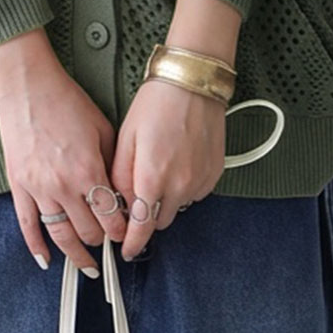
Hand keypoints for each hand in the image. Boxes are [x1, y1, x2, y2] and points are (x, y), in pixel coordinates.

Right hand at [0, 32, 127, 275]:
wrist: (28, 87)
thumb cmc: (67, 102)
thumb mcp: (103, 128)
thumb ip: (113, 163)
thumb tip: (121, 192)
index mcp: (88, 170)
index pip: (110, 216)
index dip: (122, 230)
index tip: (129, 233)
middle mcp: (63, 185)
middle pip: (88, 230)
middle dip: (103, 241)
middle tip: (110, 245)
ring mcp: (38, 188)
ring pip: (60, 235)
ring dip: (76, 255)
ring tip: (87, 268)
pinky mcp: (18, 186)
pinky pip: (27, 225)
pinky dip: (36, 246)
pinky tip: (46, 260)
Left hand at [109, 79, 226, 260]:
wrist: (193, 82)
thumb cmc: (158, 102)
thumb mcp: (126, 137)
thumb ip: (120, 176)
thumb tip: (119, 202)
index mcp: (152, 177)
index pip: (142, 228)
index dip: (132, 243)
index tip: (126, 249)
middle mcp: (180, 184)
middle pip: (160, 221)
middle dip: (147, 215)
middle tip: (139, 190)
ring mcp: (200, 180)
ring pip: (178, 207)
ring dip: (166, 200)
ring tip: (160, 167)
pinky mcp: (214, 173)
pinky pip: (195, 193)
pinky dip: (183, 187)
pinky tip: (177, 162)